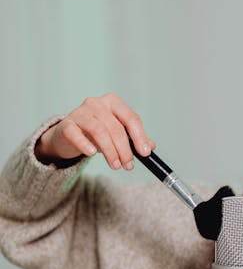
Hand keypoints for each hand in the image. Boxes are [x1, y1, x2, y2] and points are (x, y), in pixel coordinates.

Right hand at [35, 93, 155, 169]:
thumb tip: (151, 146)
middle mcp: (96, 103)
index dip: (140, 137)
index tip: (145, 153)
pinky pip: (77, 135)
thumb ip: (133, 138)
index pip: (130, 118)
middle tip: (128, 165)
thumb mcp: (116, 134)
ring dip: (110, 152)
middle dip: (125, 150)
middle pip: (116, 128)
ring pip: (99, 131)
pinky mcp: (66, 125)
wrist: (67, 136)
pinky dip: (86, 145)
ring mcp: (80, 112)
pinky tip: (92, 154)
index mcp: (112, 102)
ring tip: (115, 165)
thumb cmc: (94, 134)